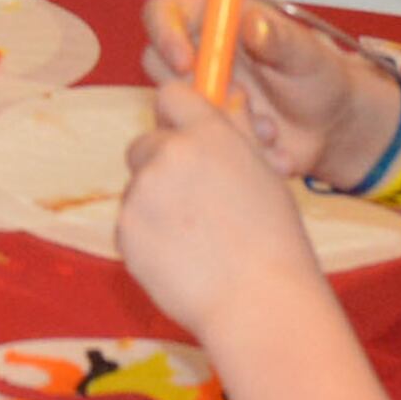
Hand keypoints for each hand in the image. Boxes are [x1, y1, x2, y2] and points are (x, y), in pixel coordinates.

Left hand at [116, 82, 327, 345]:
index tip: (184, 135)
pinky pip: (130, 226)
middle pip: (146, 144)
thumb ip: (238, 135)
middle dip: (161, 166)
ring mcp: (141, 192)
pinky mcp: (124, 230)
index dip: (177, 116)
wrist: (260, 304)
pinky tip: (183, 260)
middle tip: (195, 201)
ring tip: (199, 241)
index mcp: (209, 135)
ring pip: (138, 188)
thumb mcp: (266, 175)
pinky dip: (148, 239)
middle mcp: (169, 154)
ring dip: (156, 205)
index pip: (172, 95)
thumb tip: (228, 98)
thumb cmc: (275, 242)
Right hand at [140, 0, 391, 185]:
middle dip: (190, 88)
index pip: (164, 13)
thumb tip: (252, 23)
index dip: (164, 33)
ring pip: (173, 107)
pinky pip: (193, 141)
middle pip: (156, 61)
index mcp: (215, 19)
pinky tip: (270, 146)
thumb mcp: (308, 55)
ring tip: (267, 127)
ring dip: (219, 120)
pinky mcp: (202, 127)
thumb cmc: (320, 76)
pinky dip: (232, 146)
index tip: (186, 62)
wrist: (331, 126)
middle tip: (234, 101)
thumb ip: (280, 38)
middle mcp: (197, 53)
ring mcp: (197, 92)